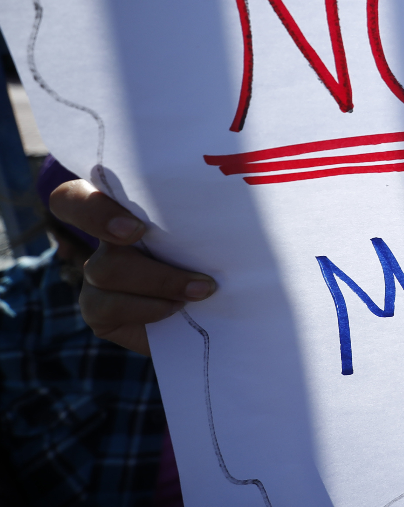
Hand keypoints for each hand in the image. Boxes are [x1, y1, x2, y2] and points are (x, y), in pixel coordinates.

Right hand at [49, 180, 216, 355]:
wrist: (215, 313)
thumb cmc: (216, 261)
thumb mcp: (209, 235)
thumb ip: (200, 217)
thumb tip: (221, 208)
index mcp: (129, 209)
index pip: (79, 192)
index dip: (92, 204)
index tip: (134, 223)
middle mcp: (106, 238)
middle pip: (82, 216)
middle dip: (105, 221)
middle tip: (138, 233)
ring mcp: (97, 275)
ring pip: (106, 268)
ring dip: (159, 279)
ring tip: (200, 289)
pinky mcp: (98, 311)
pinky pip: (110, 305)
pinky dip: (150, 307)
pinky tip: (178, 307)